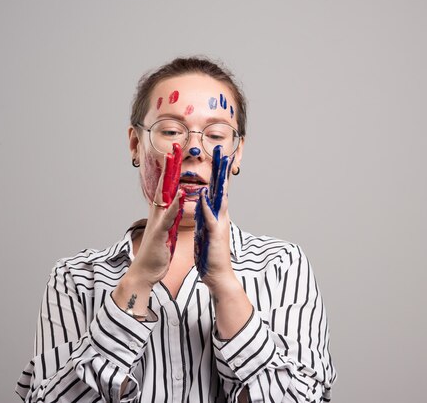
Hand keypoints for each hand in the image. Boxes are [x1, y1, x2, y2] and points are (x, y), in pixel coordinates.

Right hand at [130, 143, 183, 285]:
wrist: (146, 271)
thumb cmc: (157, 252)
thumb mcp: (166, 229)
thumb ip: (170, 215)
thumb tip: (174, 204)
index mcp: (162, 211)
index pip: (167, 186)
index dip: (171, 169)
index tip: (176, 152)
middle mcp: (157, 212)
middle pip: (163, 184)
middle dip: (169, 165)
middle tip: (174, 146)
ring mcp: (157, 221)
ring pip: (164, 194)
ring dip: (168, 177)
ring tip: (172, 160)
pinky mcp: (160, 232)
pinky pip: (168, 216)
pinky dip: (174, 204)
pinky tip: (179, 193)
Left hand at [195, 146, 233, 290]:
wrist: (218, 276)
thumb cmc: (210, 256)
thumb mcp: (206, 231)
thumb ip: (205, 217)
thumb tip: (203, 204)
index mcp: (217, 215)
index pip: (218, 190)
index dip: (218, 173)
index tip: (218, 157)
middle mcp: (221, 216)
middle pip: (222, 188)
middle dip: (222, 169)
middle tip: (222, 151)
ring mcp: (219, 224)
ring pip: (220, 198)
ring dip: (219, 181)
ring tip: (221, 165)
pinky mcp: (214, 235)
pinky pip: (209, 218)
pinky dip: (207, 206)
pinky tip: (204, 195)